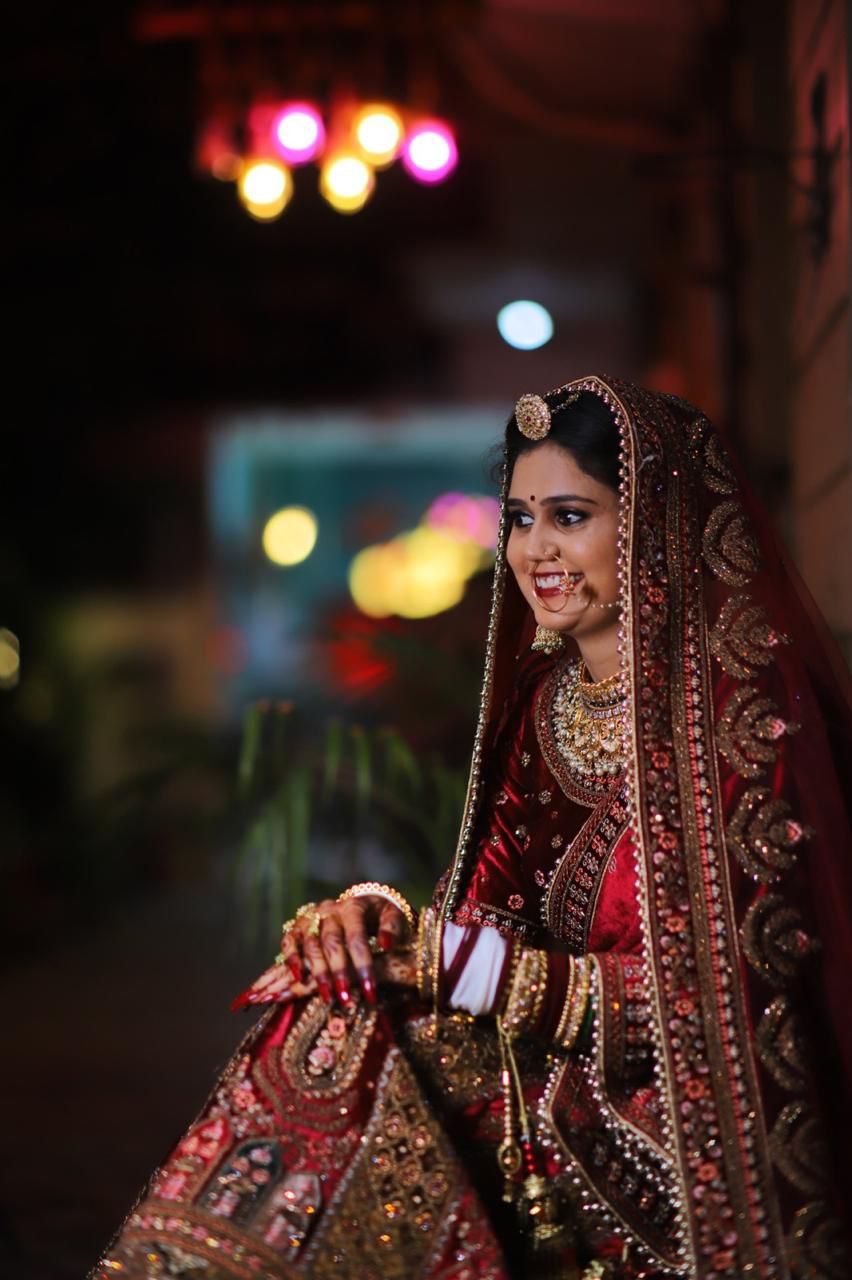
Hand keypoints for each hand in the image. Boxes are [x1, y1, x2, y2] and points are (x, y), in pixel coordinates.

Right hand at [247, 892, 411, 1008]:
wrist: (362, 903)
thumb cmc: (380, 916)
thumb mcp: (393, 915)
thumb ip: (392, 927)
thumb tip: (386, 944)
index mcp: (354, 907)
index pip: (357, 937)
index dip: (363, 965)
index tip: (370, 992)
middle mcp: (330, 911)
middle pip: (331, 942)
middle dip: (339, 973)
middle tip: (347, 999)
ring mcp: (312, 917)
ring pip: (310, 945)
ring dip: (318, 973)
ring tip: (328, 998)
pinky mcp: (298, 926)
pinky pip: (289, 941)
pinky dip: (291, 959)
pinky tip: (298, 978)